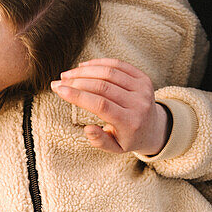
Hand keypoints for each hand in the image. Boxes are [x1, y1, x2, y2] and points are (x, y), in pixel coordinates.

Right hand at [51, 59, 170, 156]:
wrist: (153, 128)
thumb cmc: (128, 139)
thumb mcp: (114, 148)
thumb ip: (100, 141)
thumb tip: (87, 129)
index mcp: (130, 123)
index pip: (101, 105)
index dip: (78, 95)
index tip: (59, 89)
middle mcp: (139, 104)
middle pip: (103, 86)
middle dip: (77, 82)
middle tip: (58, 82)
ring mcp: (143, 89)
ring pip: (110, 73)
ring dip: (85, 71)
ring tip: (67, 74)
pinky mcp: (144, 78)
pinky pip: (119, 65)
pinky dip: (99, 63)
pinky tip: (83, 66)